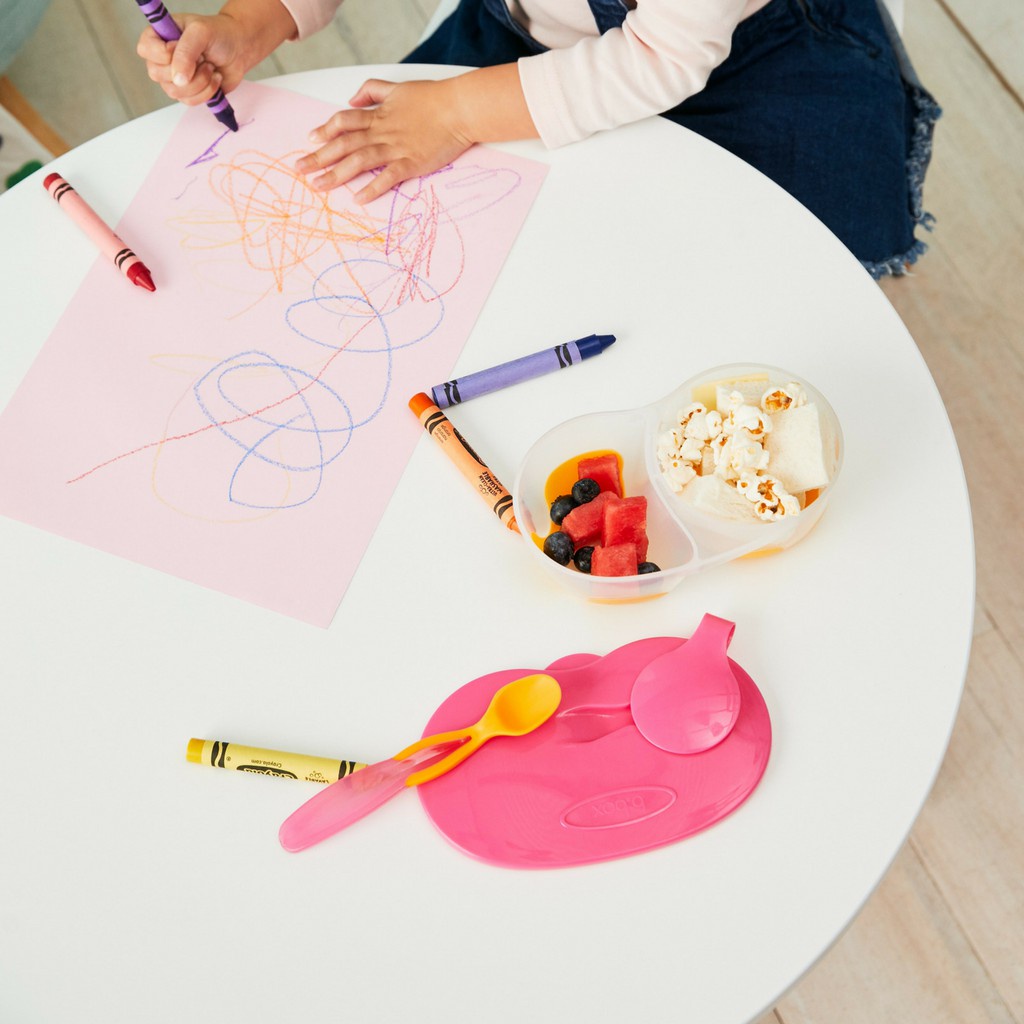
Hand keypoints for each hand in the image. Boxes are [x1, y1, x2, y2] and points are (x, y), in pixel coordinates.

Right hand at [136, 1, 296, 106]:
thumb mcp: (200, 32)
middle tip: (202, 58)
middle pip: (157, 74)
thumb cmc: (218, 34)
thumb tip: (177, 79)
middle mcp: (162, 58)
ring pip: (175, 92)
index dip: (164, 54)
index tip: (181, 46)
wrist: (239, 49)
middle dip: (187, 70)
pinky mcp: (189, 92)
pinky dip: (207, 92)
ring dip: (199, 82)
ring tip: (211, 67)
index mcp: (159, 37)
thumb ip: (186, 52)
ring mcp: (174, 78)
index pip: (145, 50)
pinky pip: (189, 101)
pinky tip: (215, 78)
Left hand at [295, 78, 476, 204]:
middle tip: (299, 169)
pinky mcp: (411, 163)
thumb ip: (373, 90)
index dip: (325, 130)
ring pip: (359, 160)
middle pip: (343, 143)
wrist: (459, 108)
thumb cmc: (433, 97)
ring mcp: (396, 148)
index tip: (310, 140)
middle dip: (319, 157)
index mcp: (379, 115)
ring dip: (337, 174)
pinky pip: (387, 177)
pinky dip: (372, 188)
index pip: (344, 121)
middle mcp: (382, 132)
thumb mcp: (398, 87)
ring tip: (319, 186)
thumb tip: (353, 98)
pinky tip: (357, 198)